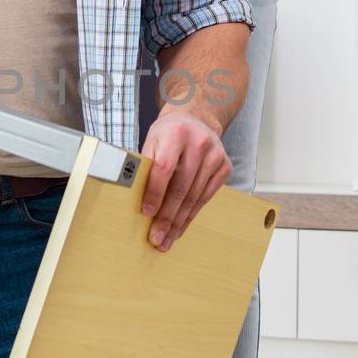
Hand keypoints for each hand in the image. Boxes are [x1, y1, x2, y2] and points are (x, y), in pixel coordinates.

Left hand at [139, 108, 231, 251]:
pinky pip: (206, 197)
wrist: (196, 119)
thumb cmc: (168, 134)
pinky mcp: (224, 167)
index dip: (155, 193)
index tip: (147, 213)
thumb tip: (133, 198)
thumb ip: (145, 165)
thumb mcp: (152, 140)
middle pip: (181, 187)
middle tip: (157, 238)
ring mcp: (215, 156)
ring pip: (194, 196)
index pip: (164, 169)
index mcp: (176, 134)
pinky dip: (192, 214)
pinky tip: (181, 227)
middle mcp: (199, 143)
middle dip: (167, 217)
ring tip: (167, 239)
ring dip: (179, 221)